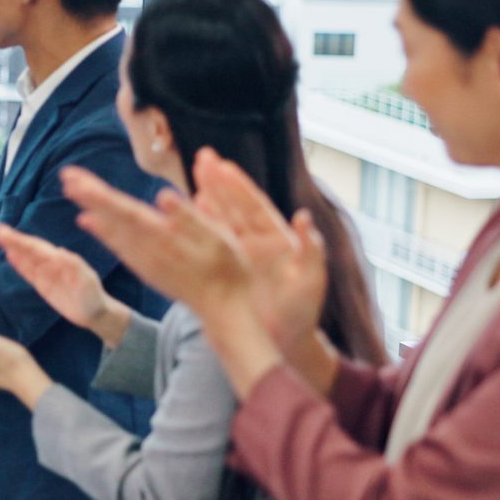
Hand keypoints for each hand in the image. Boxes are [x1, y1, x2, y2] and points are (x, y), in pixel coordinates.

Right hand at [0, 223, 127, 343]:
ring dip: (12, 247)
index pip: (36, 247)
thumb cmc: (94, 299)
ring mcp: (48, 273)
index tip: (4, 232)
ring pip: (26, 257)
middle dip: (11, 238)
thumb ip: (74, 268)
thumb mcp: (87, 284)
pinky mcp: (45, 284)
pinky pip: (29, 272)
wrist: (96, 314)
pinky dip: (19, 263)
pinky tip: (9, 255)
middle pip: (28, 248)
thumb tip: (59, 252)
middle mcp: (53, 263)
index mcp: (61, 260)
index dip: (19, 240)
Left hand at [58, 165, 252, 324]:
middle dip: (90, 196)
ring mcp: (145, 261)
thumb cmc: (229, 269)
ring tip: (71, 189)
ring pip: (112, 231)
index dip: (100, 196)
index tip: (77, 180)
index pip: (125, 211)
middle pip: (114, 218)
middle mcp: (148, 249)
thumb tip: (162, 196)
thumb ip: (189, 218)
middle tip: (66, 176)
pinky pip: (118, 247)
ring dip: (91, 209)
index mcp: (164, 237)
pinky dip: (102, 232)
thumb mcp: (219, 240)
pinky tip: (87, 221)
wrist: (224, 308)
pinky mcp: (147, 269)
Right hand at [188, 150, 328, 354]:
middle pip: (235, 206)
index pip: (254, 207)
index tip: (223, 165)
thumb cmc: (302, 314)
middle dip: (219, 182)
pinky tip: (188, 213)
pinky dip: (201, 226)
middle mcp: (258, 243)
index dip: (238, 186)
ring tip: (192, 176)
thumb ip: (310, 250)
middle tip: (202, 157)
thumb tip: (303, 217)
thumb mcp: (310, 282)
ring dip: (208, 197)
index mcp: (277, 241)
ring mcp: (242, 256)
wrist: (287, 342)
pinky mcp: (230, 270)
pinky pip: (212, 244)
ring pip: (221, 220)